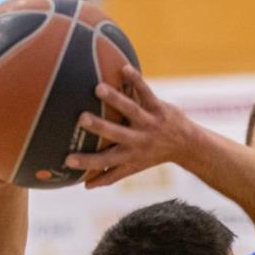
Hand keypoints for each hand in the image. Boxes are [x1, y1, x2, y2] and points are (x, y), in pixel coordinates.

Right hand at [65, 65, 193, 187]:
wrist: (187, 144)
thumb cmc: (153, 156)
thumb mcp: (133, 168)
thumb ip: (110, 176)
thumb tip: (86, 186)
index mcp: (129, 155)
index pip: (104, 161)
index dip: (87, 162)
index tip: (67, 160)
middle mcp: (139, 140)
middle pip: (117, 134)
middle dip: (100, 127)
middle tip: (81, 118)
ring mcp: (149, 122)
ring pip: (131, 110)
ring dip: (116, 99)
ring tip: (98, 89)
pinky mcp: (159, 107)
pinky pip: (147, 92)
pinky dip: (137, 80)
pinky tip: (124, 68)